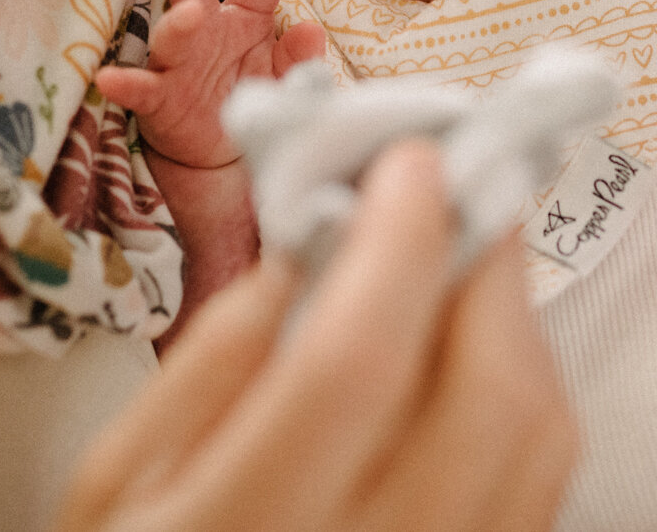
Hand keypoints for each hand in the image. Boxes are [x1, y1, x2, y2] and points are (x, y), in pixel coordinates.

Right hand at [55, 141, 578, 531]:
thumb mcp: (114, 486)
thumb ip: (205, 368)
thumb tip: (305, 251)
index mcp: (238, 531)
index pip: (357, 363)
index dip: (399, 242)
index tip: (407, 162)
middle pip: (486, 398)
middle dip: (487, 266)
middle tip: (454, 190)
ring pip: (539, 440)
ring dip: (517, 324)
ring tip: (458, 265)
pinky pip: (542, 485)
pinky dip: (525, 395)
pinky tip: (470, 356)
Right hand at [96, 0, 327, 167]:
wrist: (218, 153)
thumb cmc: (248, 96)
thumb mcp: (282, 78)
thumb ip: (299, 57)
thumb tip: (311, 29)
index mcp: (243, 19)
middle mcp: (205, 30)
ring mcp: (177, 62)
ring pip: (173, 35)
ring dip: (179, 24)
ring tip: (189, 13)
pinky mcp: (158, 99)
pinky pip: (140, 88)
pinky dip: (125, 83)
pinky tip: (110, 78)